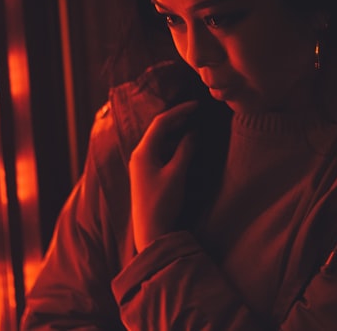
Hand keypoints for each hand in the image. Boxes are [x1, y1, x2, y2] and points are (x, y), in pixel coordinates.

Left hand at [128, 100, 198, 251]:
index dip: (179, 111)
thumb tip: (193, 132)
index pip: (161, 122)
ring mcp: (142, 165)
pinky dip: (174, 146)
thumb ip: (185, 150)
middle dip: (178, 119)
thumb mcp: (176, 174)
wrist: (150, 232)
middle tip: (197, 113)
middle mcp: (139, 155)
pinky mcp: (147, 174)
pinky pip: (161, 152)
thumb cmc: (161, 203)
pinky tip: (186, 148)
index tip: (197, 105)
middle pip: (159, 129)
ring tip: (194, 128)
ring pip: (160, 141)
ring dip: (177, 133)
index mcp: (143, 152)